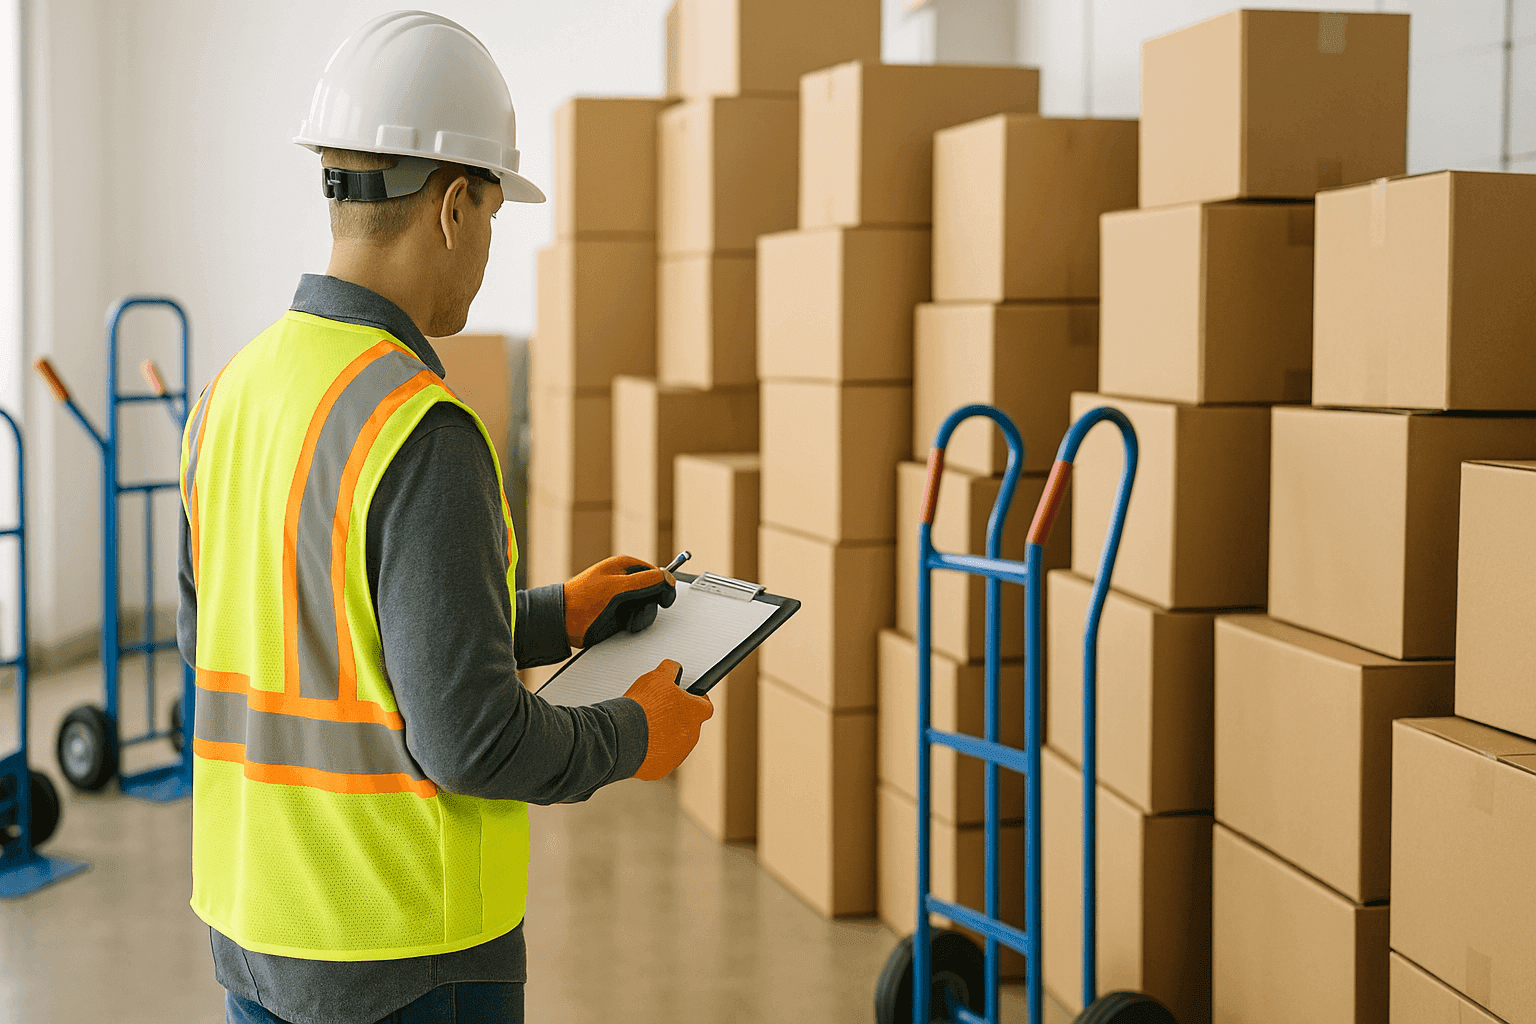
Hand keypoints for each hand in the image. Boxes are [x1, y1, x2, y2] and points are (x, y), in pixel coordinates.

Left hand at [564, 555, 676, 647]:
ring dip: (640, 617)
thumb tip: (668, 578)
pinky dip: (634, 623)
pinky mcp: (619, 613)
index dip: (662, 587)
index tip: (664, 599)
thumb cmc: (583, 601)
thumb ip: (646, 581)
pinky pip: (637, 617)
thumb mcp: (618, 588)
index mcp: (625, 566)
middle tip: (636, 612)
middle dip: (648, 605)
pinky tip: (624, 626)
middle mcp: (625, 580)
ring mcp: (622, 597)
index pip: (657, 573)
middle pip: (653, 592)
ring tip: (627, 621)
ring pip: (646, 607)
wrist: (562, 623)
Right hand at [623, 659, 712, 781]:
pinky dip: (652, 752)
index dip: (696, 700)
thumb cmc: (641, 707)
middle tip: (658, 711)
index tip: (687, 697)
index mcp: (695, 713)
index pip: (706, 706)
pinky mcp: (661, 769)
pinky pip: (659, 758)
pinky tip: (638, 741)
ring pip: (675, 744)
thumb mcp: (656, 676)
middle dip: (677, 719)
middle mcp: (691, 736)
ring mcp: (677, 755)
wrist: (620, 737)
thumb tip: (674, 667)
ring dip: (665, 736)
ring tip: (645, 726)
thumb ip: (670, 669)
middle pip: (689, 726)